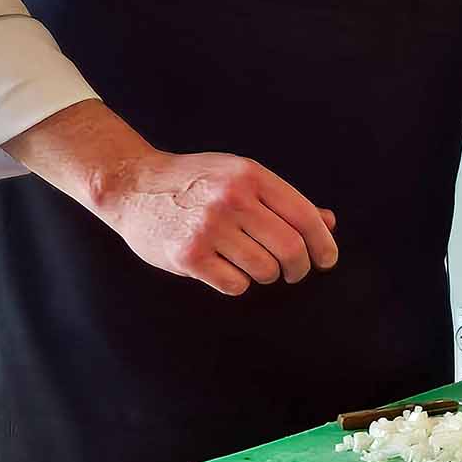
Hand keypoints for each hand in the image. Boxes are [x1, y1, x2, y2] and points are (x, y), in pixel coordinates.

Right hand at [5, 100, 338, 295]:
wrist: (133, 186)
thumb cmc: (196, 183)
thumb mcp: (240, 177)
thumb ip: (283, 201)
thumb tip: (328, 223)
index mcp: (251, 176)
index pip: (305, 216)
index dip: (323, 245)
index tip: (326, 260)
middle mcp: (232, 199)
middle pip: (291, 249)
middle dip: (299, 269)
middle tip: (293, 273)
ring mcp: (209, 227)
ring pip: (265, 270)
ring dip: (267, 276)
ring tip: (253, 266)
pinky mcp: (189, 255)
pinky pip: (235, 284)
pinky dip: (237, 283)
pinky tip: (225, 270)